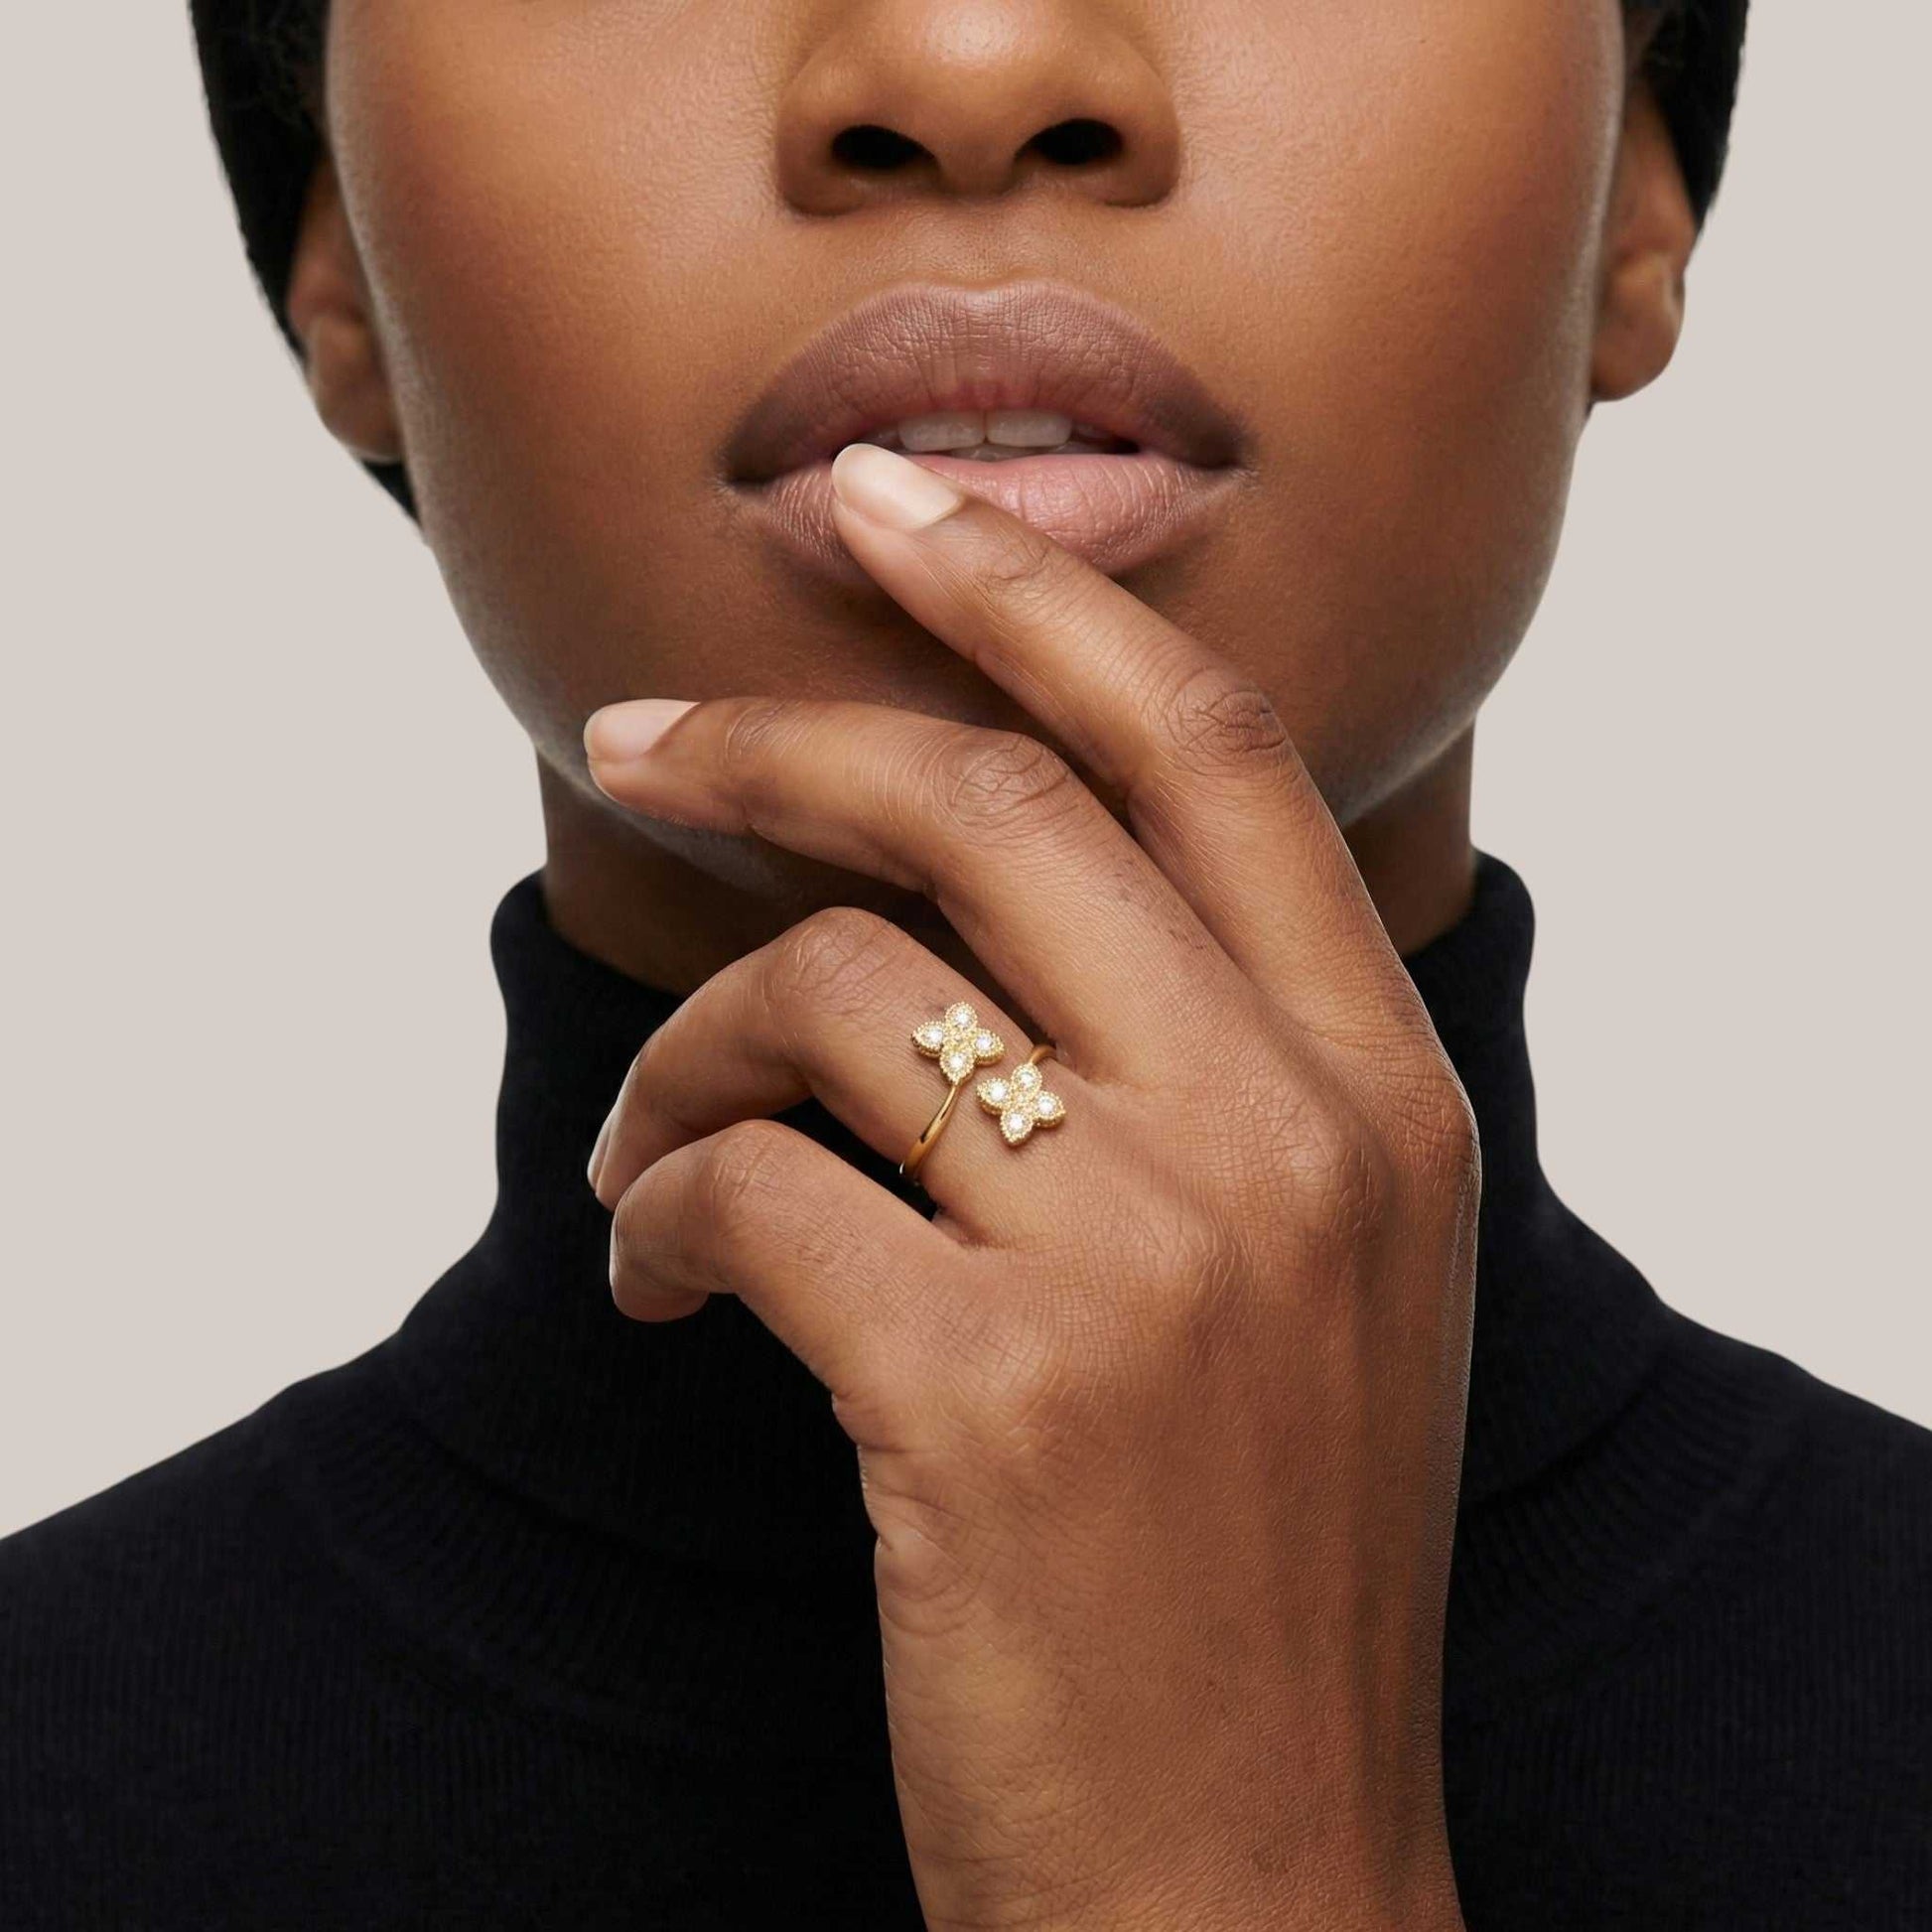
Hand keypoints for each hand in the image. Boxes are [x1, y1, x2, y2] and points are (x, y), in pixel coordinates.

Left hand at [583, 444, 1475, 1931]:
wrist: (1252, 1879)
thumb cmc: (1257, 1569)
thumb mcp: (1316, 1282)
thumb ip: (1214, 1070)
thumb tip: (972, 907)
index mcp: (1383, 1093)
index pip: (1207, 746)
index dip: (1036, 590)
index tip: (888, 504)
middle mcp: (1291, 1138)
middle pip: (992, 806)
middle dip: (784, 734)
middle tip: (646, 734)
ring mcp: (1149, 1257)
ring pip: (831, 997)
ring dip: (687, 1053)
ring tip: (649, 1153)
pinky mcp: (983, 1391)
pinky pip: (749, 1191)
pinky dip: (661, 1214)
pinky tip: (664, 1277)